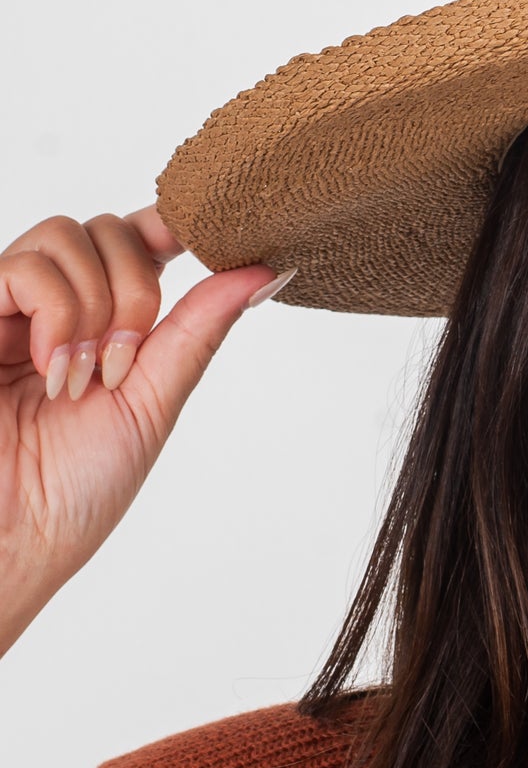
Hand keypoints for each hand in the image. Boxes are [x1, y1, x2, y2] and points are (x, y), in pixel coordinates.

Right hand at [0, 208, 286, 651]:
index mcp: (100, 325)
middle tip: (123, 365)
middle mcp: (51, 308)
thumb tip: (263, 271)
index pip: (135, 243)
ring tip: (83, 376)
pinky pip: (26, 266)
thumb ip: (198, 329)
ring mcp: (8, 309)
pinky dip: (57, 313)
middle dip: (135, 290)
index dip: (170, 225)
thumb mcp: (152, 402)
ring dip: (95, 305)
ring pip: (66, 233)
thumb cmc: (71, 492)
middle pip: (108, 228)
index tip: (207, 236)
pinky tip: (53, 368)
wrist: (10, 542)